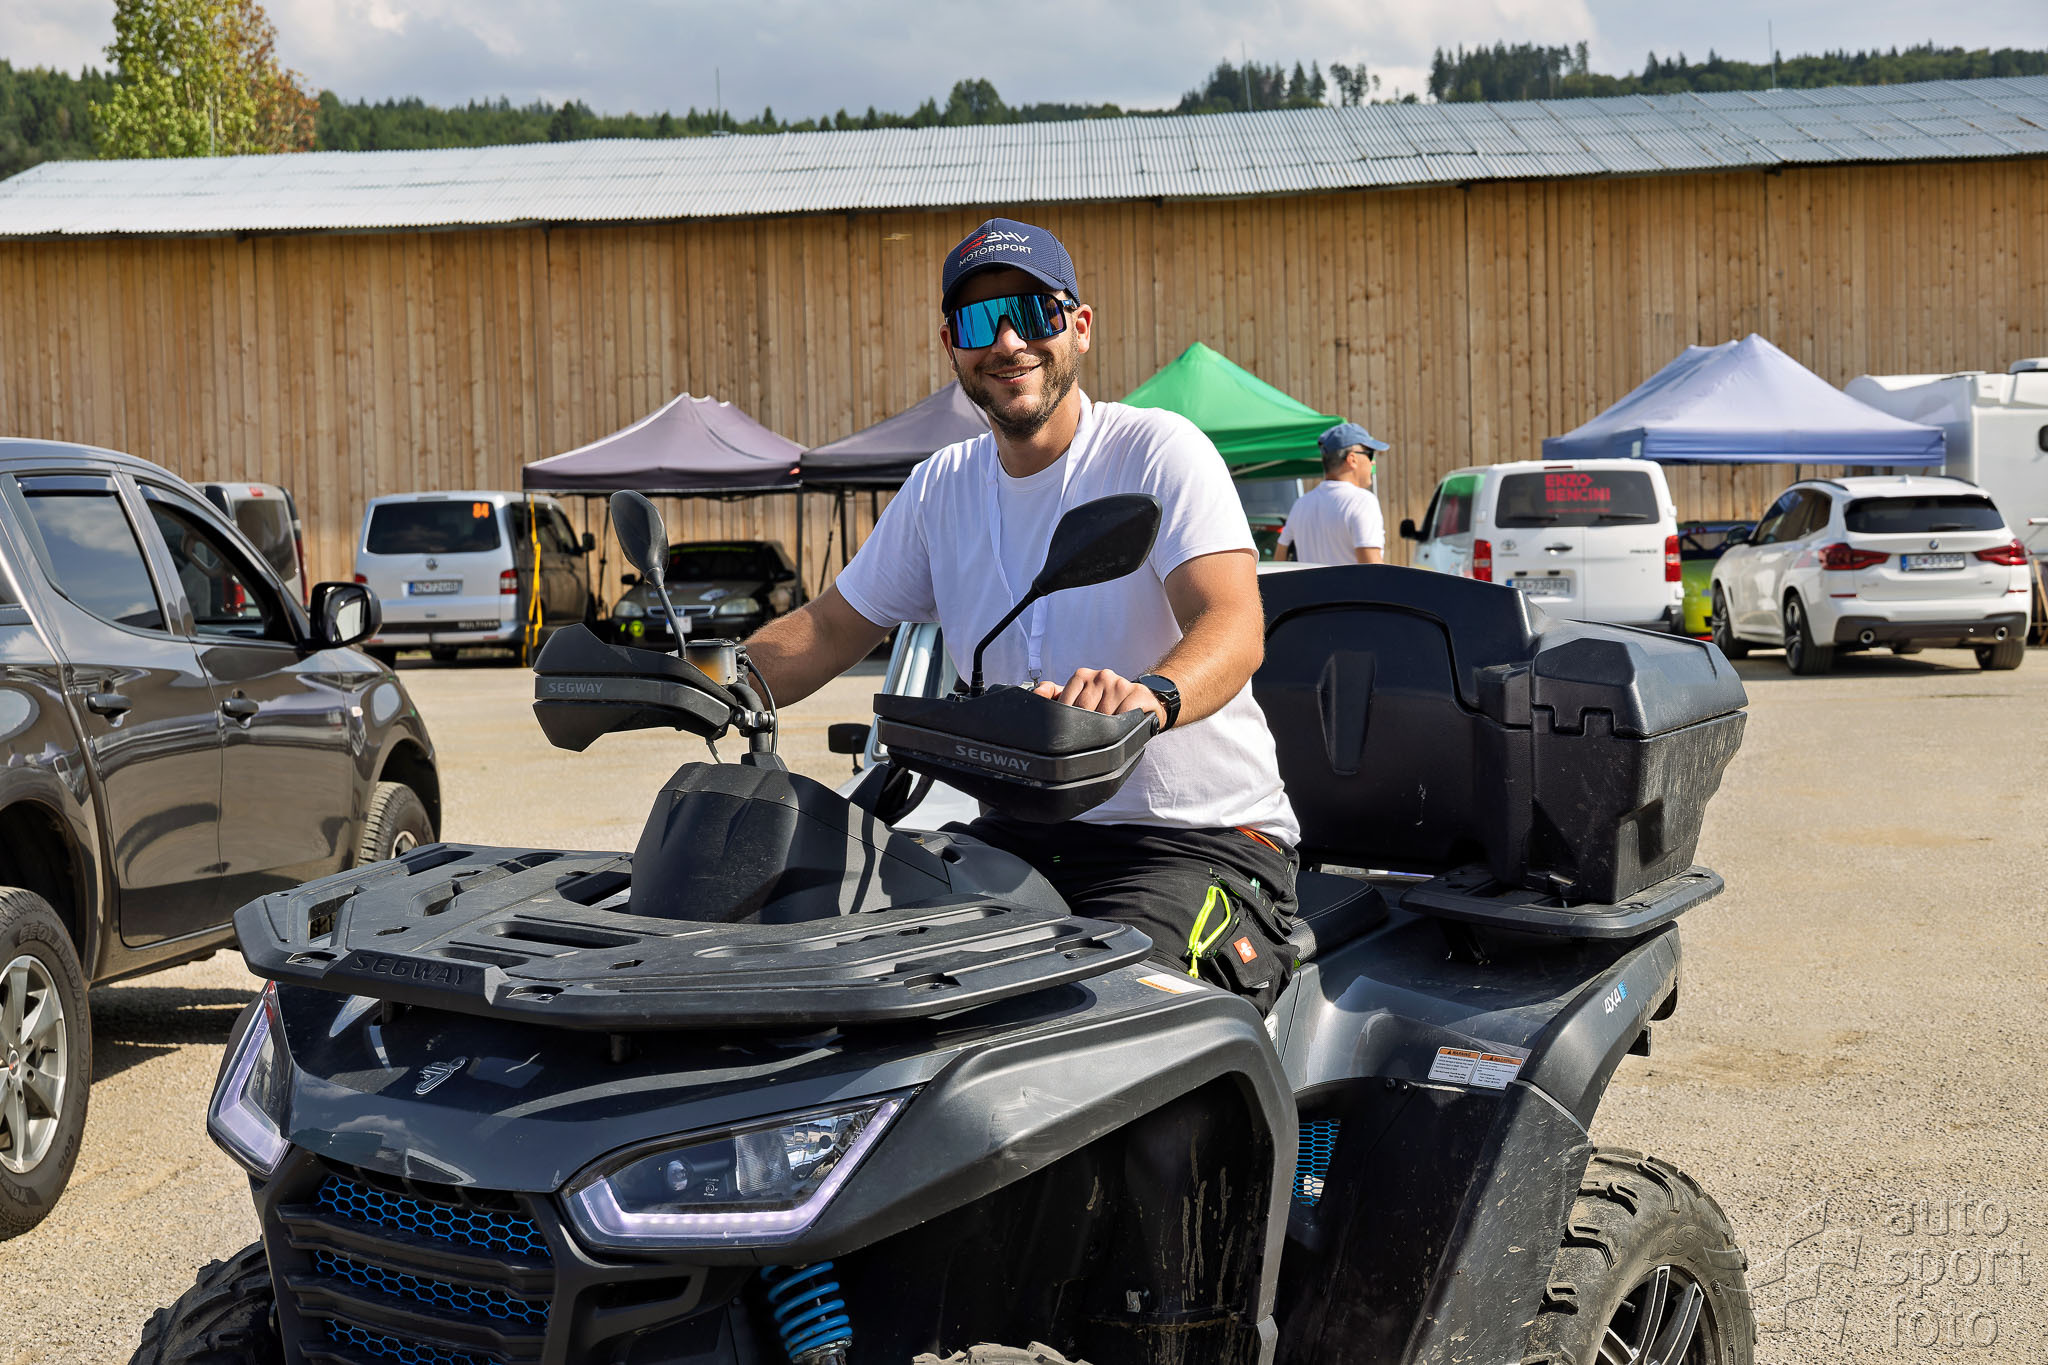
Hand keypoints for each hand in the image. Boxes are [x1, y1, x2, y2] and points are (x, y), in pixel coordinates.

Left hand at [1032, 668, 1165, 729]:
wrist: (1144, 701)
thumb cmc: (1108, 702)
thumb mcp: (1080, 697)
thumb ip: (1056, 695)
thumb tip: (1037, 693)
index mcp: (1083, 676)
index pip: (1066, 704)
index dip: (1069, 722)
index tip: (1077, 728)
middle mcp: (1101, 676)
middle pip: (1083, 712)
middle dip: (1086, 727)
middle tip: (1092, 733)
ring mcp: (1119, 684)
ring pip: (1103, 717)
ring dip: (1104, 729)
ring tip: (1108, 730)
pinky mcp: (1137, 694)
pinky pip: (1124, 716)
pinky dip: (1122, 726)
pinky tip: (1122, 726)